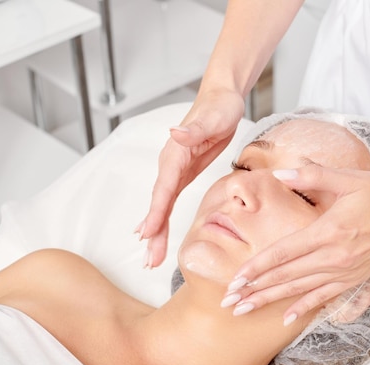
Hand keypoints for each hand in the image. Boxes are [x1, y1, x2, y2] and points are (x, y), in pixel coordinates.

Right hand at [138, 89, 245, 266]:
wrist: (222, 98)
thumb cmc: (220, 106)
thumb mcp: (213, 117)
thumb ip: (193, 128)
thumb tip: (174, 132)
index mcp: (175, 154)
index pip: (164, 188)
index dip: (156, 213)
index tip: (147, 235)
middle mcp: (170, 164)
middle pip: (158, 203)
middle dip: (153, 233)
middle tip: (150, 260)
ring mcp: (175, 169)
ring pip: (162, 206)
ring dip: (156, 232)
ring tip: (151, 257)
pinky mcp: (183, 173)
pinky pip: (170, 201)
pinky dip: (162, 218)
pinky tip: (156, 232)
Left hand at [222, 164, 369, 324]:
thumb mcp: (347, 178)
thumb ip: (311, 176)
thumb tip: (278, 173)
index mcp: (328, 231)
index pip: (283, 254)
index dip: (256, 268)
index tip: (234, 280)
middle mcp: (334, 257)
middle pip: (285, 277)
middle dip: (254, 290)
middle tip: (229, 302)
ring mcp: (345, 271)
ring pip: (299, 290)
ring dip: (270, 301)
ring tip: (246, 310)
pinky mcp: (354, 278)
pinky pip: (323, 297)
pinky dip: (303, 307)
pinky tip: (286, 318)